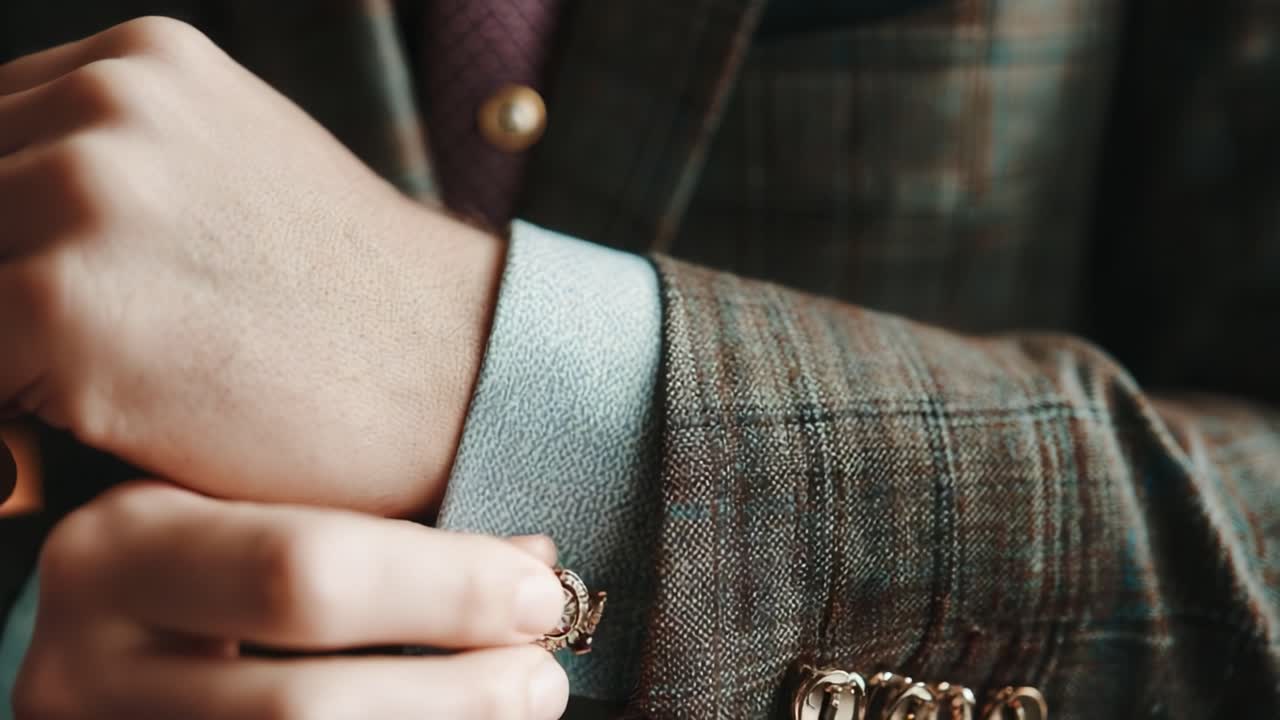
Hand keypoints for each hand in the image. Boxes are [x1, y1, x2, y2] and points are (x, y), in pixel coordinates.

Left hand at [0, 17, 503, 516]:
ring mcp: (83, 197)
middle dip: (2, 287)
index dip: (3, 227)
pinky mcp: (64, 304)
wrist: (464, 375)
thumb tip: (14, 246)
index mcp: (142, 64)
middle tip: (56, 355)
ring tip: (77, 395)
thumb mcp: (231, 179)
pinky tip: (82, 434)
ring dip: (3, 345)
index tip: (33, 287)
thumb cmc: (354, 304)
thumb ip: (114, 175)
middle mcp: (107, 107)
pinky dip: (7, 416)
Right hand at [14, 482, 569, 719]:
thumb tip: (532, 570)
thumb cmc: (200, 561)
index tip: (542, 591)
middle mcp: (87, 666)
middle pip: (302, 707)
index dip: (444, 589)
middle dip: (454, 693)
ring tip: (518, 706)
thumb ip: (377, 540)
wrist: (103, 641)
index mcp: (124, 551)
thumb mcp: (247, 518)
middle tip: (542, 676)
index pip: (305, 573)